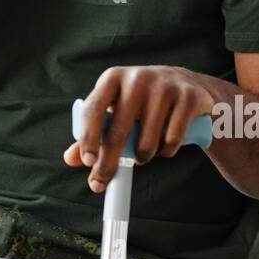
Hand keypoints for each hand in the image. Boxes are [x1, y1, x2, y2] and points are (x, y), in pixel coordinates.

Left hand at [63, 65, 213, 192]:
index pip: (93, 109)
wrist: (186, 85)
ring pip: (147, 142)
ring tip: (144, 151)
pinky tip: (165, 145)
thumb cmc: (141, 101)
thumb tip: (71, 158)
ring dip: (143, 157)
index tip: (88, 162)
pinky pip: (172, 140)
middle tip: (102, 180)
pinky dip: (166, 152)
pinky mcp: (188, 97)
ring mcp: (164, 86)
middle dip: (109, 162)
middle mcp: (136, 78)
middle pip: (118, 131)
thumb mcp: (115, 108)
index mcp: (112, 78)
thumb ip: (94, 132)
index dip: (88, 138)